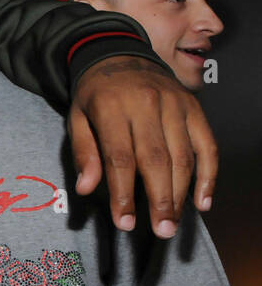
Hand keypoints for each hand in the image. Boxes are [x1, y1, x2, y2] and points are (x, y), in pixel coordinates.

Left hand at [70, 55, 215, 237]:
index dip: (123, 193)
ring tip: (173, 223)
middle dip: (159, 200)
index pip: (120, 158)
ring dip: (181, 194)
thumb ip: (84, 153)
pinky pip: (207, 145)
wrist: (119, 54)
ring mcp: (175, 105)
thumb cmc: (95, 95)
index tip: (125, 223)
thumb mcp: (77, 118)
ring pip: (183, 155)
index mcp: (112, 108)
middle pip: (156, 160)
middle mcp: (147, 105)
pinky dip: (208, 175)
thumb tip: (85, 189)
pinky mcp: (195, 108)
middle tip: (161, 231)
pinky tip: (203, 202)